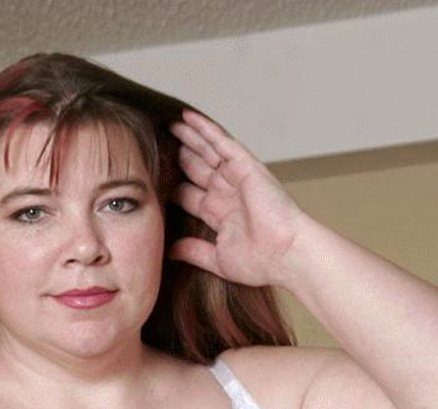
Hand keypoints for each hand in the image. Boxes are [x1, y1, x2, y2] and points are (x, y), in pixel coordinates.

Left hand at [169, 111, 309, 287]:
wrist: (285, 254)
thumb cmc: (261, 261)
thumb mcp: (216, 258)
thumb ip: (193, 250)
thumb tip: (169, 251)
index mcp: (220, 215)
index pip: (189, 194)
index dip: (172, 185)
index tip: (152, 177)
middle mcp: (226, 193)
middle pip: (195, 169)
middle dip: (178, 157)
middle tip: (156, 144)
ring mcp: (235, 178)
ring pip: (206, 151)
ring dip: (189, 137)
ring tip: (169, 124)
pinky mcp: (245, 166)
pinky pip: (221, 142)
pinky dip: (205, 129)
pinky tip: (188, 117)